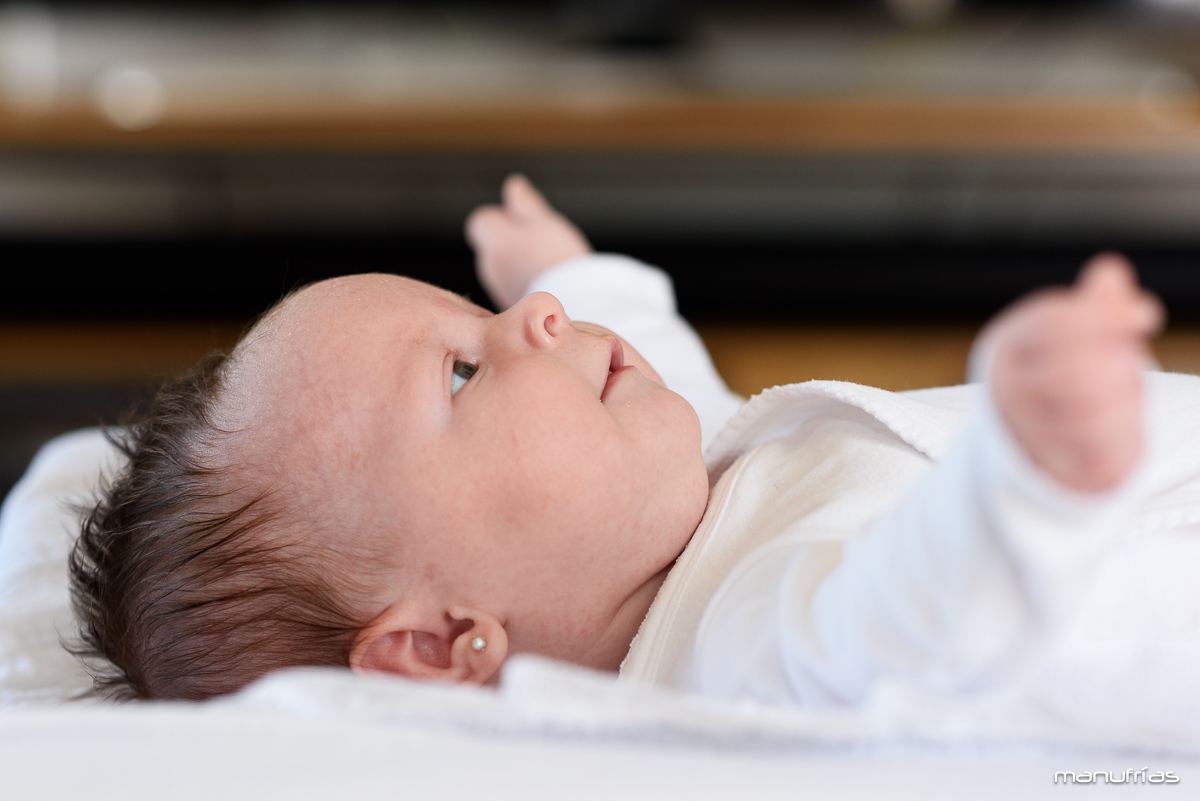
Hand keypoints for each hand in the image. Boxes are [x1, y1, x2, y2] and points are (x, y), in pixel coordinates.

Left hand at [465, 174, 591, 309]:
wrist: (572, 303)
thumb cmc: (557, 257)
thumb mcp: (543, 221)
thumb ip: (525, 204)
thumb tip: (513, 185)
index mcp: (493, 241)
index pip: (481, 222)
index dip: (502, 218)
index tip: (526, 222)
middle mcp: (488, 266)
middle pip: (494, 245)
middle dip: (514, 240)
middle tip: (544, 241)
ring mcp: (499, 289)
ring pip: (505, 266)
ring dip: (521, 261)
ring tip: (549, 263)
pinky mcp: (511, 307)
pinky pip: (514, 286)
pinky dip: (527, 281)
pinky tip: (549, 281)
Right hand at [980, 253, 1163, 492]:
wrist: (1033, 437)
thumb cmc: (1061, 371)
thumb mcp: (1074, 330)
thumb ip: (1098, 304)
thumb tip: (1110, 273)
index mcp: (1011, 344)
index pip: (1053, 324)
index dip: (1104, 317)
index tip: (1144, 317)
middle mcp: (1011, 388)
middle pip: (1075, 368)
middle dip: (1116, 362)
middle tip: (1128, 358)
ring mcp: (1029, 430)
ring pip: (1092, 410)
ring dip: (1124, 396)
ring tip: (1123, 390)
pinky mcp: (1057, 465)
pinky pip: (1101, 448)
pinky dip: (1124, 430)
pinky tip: (1122, 417)